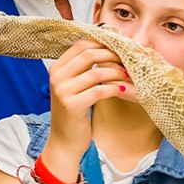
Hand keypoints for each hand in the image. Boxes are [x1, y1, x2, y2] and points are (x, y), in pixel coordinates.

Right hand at [44, 40, 131, 168]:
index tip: (118, 46)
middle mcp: (56, 77)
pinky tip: (122, 89)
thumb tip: (107, 49)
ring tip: (127, 75)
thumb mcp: (73, 87)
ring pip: (96, 73)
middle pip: (88, 54)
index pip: (80, 45)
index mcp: (56, 68)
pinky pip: (98, 91)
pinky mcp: (72, 105)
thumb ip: (83, 69)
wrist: (64, 141)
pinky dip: (113, 88)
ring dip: (116, 73)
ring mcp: (62, 91)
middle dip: (111, 55)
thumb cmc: (73, 113)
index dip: (102, 43)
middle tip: (126, 60)